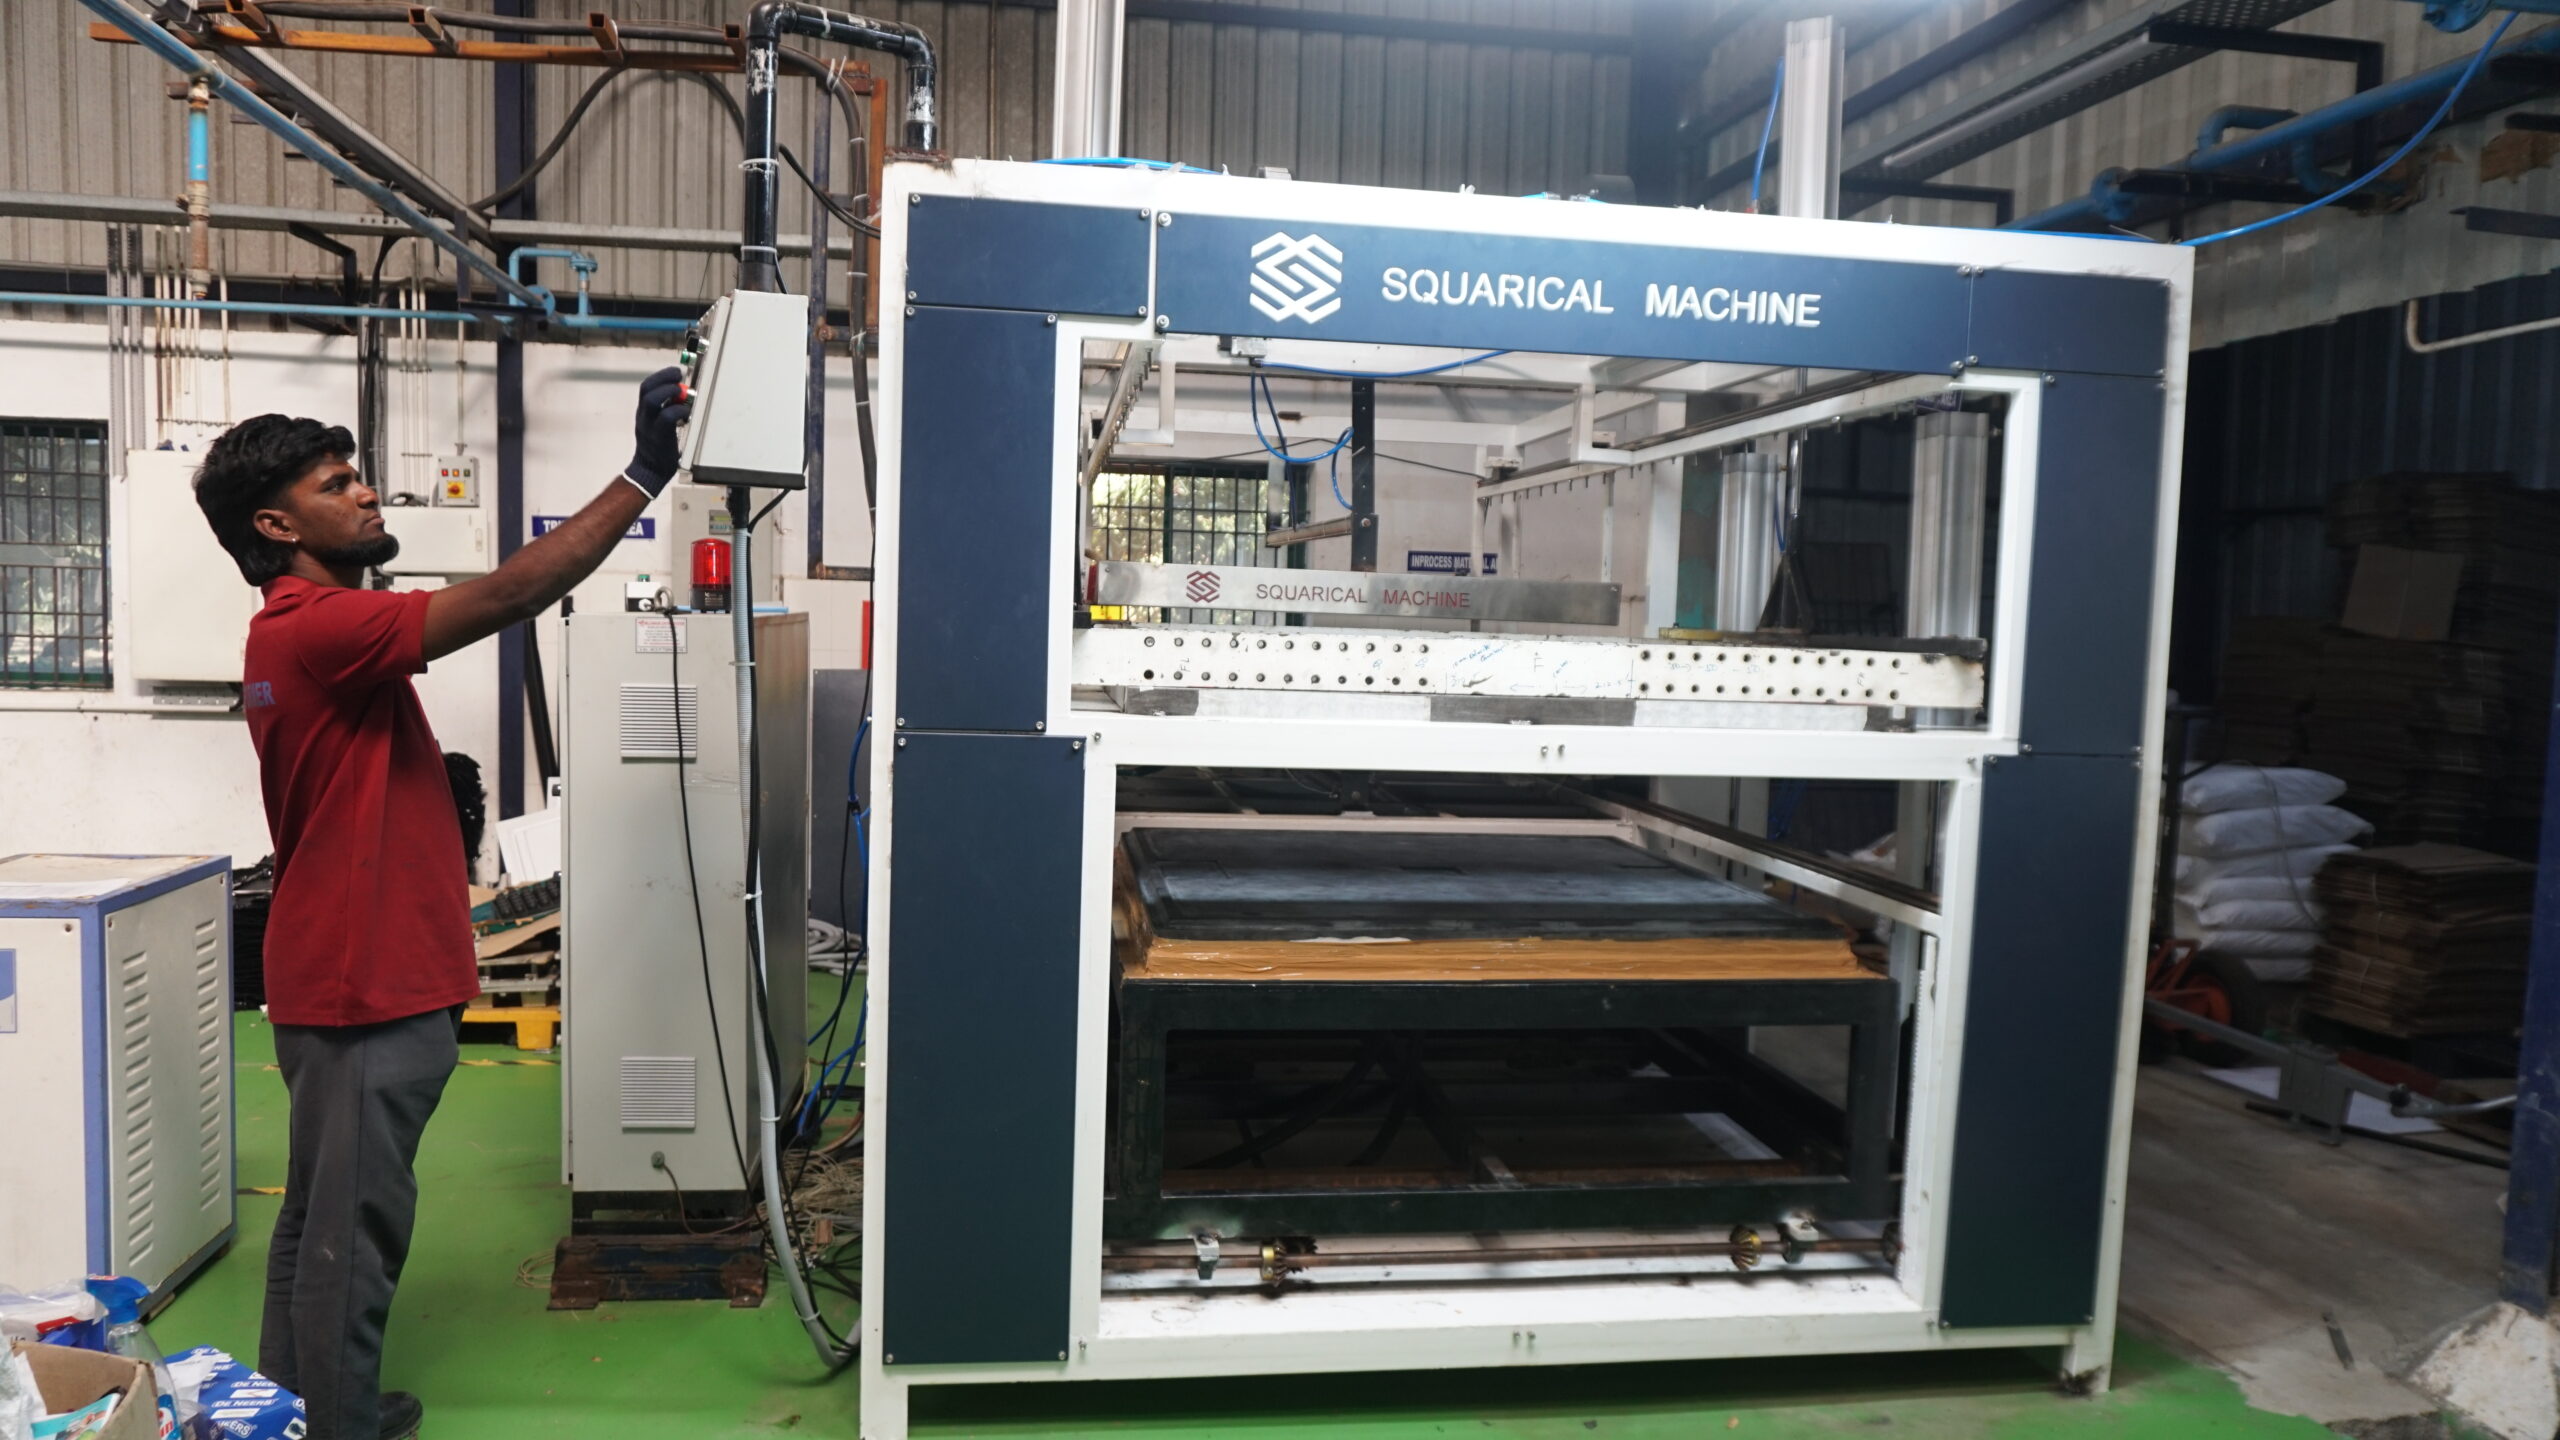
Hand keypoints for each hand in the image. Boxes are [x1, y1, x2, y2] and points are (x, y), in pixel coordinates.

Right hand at [620, 365, 692, 497]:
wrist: (649, 471)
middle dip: (663, 377)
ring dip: (668, 391)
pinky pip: (667, 417)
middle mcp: (643, 416)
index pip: (646, 387)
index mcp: (643, 412)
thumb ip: (666, 410)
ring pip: (651, 400)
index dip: (660, 376)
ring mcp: (649, 426)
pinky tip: (686, 412)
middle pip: (646, 389)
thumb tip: (682, 395)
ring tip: (680, 390)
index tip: (675, 371)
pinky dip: (678, 410)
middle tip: (679, 375)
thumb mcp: (657, 425)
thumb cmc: (657, 448)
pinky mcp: (659, 436)